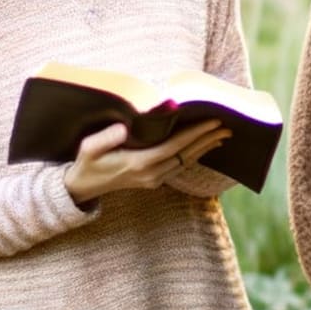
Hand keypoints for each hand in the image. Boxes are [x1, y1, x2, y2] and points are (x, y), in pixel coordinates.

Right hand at [63, 119, 230, 203]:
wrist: (82, 187)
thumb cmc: (87, 163)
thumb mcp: (89, 149)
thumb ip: (105, 138)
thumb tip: (124, 127)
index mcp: (138, 163)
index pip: (174, 146)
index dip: (195, 134)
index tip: (212, 122)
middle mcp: (151, 174)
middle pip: (186, 154)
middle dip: (207, 139)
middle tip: (228, 125)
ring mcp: (154, 179)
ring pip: (186, 162)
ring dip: (205, 147)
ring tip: (223, 134)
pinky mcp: (154, 180)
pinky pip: (180, 166)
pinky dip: (194, 154)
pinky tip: (205, 146)